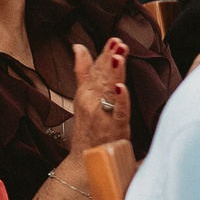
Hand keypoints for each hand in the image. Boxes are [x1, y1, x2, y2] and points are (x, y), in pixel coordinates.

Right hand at [64, 39, 132, 154]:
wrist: (86, 159)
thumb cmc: (87, 128)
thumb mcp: (81, 96)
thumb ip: (82, 70)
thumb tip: (78, 47)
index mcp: (85, 93)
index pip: (94, 69)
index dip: (103, 54)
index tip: (113, 40)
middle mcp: (91, 101)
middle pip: (102, 77)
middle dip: (110, 59)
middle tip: (118, 44)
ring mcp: (102, 115)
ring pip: (109, 90)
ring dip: (114, 73)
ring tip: (118, 56)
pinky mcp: (115, 128)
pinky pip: (118, 112)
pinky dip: (120, 100)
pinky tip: (121, 88)